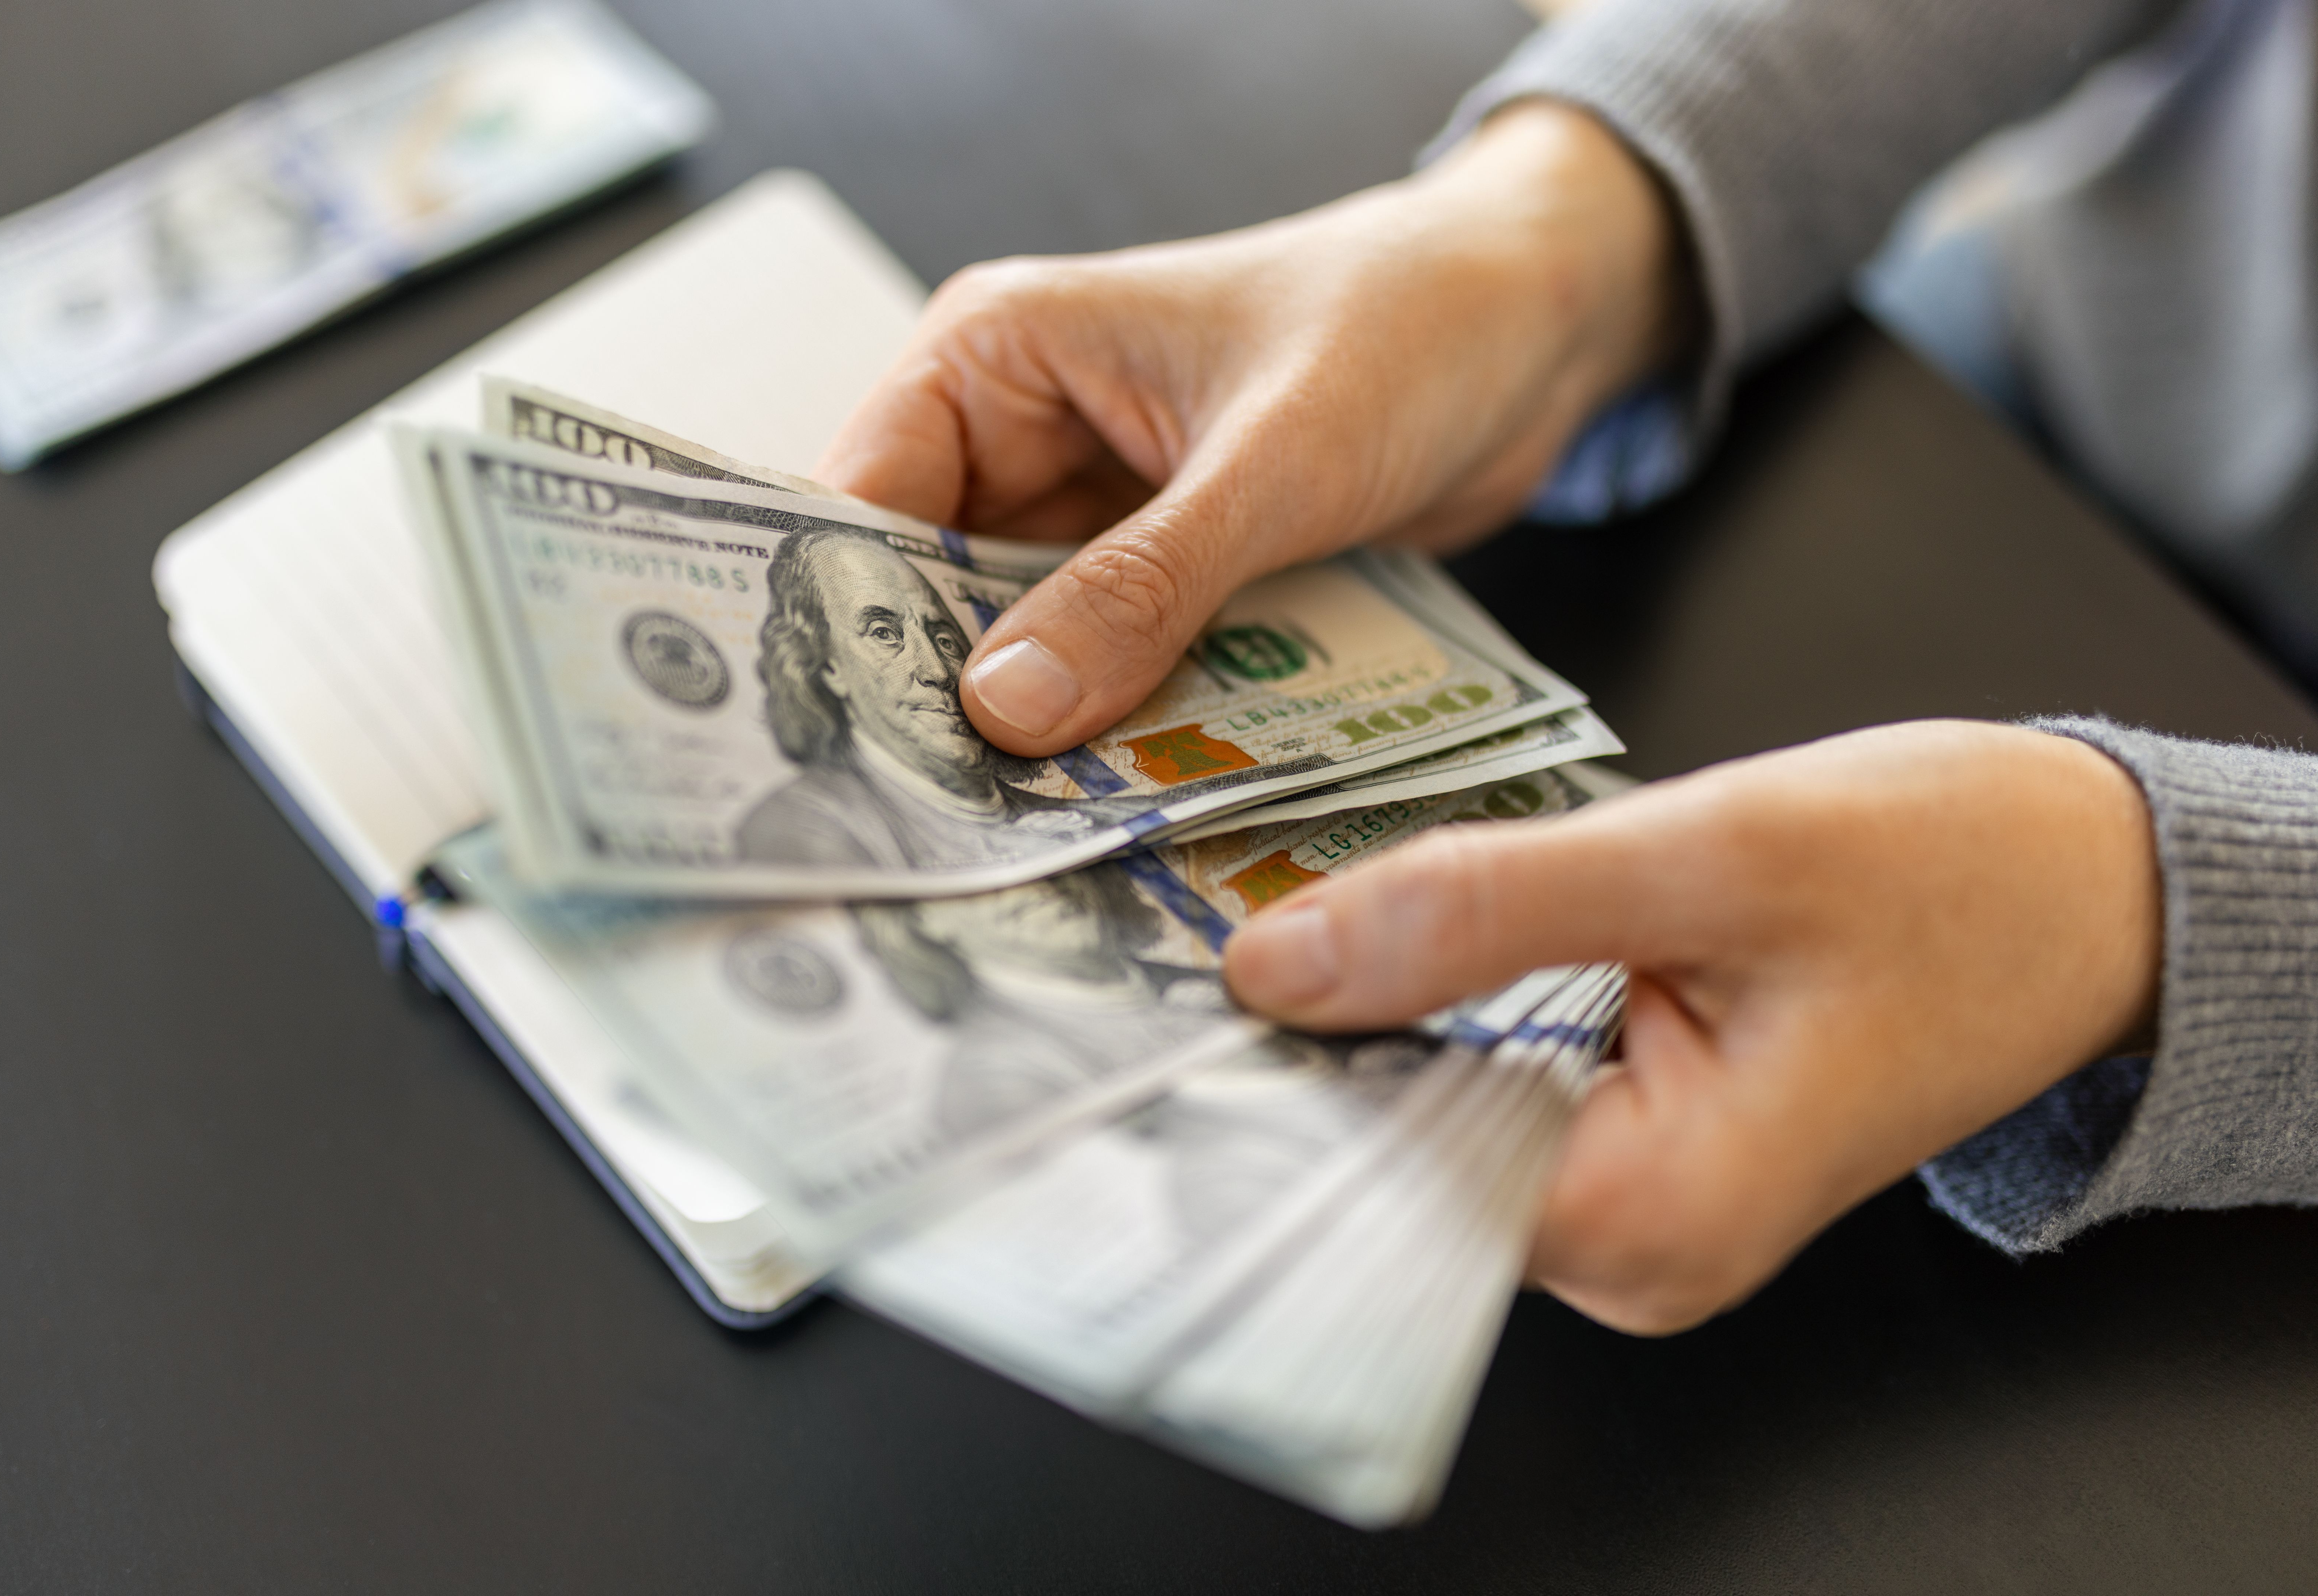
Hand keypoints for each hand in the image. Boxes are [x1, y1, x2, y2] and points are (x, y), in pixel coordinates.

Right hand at [815, 101, 1684, 754]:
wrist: (1537, 324)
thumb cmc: (1410, 328)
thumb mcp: (1272, 462)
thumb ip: (1141, 586)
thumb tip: (1005, 710)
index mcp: (997, 355)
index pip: (865, 502)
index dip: (853, 627)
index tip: (854, 756)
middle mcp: (1022, 434)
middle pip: (934, 594)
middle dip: (947, 705)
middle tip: (942, 836)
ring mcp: (1092, 511)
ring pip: (1023, 646)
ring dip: (1038, 734)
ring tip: (1021, 846)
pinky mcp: (1164, 572)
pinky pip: (1109, 663)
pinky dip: (1115, 727)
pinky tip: (1112, 809)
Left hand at [1221, 722, 2163, 1333]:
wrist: (2078, 888)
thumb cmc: (1951, 875)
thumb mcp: (1710, 855)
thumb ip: (1485, 911)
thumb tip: (1283, 961)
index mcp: (1658, 1221)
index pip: (1392, 1181)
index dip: (1280, 1076)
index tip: (1183, 981)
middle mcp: (1633, 1250)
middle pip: (1400, 1152)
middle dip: (1310, 1035)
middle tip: (1215, 908)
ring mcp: (1629, 1204)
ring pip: (1432, 1110)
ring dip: (1367, 1010)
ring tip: (1299, 899)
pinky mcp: (1627, 1140)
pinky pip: (1485, 1082)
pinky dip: (1434, 1004)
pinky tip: (1399, 927)